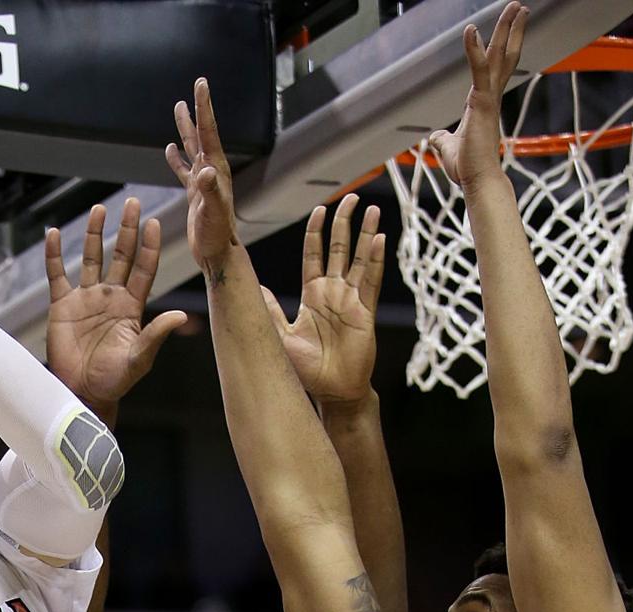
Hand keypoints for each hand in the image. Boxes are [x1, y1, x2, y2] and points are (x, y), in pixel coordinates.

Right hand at [45, 198, 187, 417]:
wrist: (82, 392)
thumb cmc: (113, 381)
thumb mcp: (138, 359)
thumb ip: (156, 335)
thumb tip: (181, 316)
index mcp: (131, 307)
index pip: (144, 269)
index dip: (149, 246)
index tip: (154, 222)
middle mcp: (110, 297)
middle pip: (121, 255)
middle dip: (127, 229)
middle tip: (132, 203)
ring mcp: (86, 299)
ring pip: (91, 258)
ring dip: (94, 234)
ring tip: (99, 209)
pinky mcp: (62, 306)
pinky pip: (57, 275)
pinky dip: (54, 255)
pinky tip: (53, 234)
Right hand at [165, 78, 237, 277]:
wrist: (218, 253)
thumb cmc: (218, 235)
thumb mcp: (213, 211)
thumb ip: (209, 190)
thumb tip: (204, 170)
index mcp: (216, 169)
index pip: (208, 131)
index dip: (203, 106)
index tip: (200, 83)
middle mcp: (211, 171)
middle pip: (202, 133)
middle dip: (197, 110)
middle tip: (195, 86)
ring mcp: (203, 181)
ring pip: (192, 148)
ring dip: (186, 129)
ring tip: (179, 108)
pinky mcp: (195, 194)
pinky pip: (183, 170)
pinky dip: (176, 158)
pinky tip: (170, 149)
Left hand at [263, 195, 384, 404]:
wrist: (332, 391)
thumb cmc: (307, 369)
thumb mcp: (281, 336)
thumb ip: (270, 311)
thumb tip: (253, 288)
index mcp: (313, 295)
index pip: (314, 255)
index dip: (317, 232)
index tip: (320, 209)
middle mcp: (333, 293)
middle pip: (340, 249)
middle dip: (345, 223)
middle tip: (352, 198)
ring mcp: (351, 301)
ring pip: (360, 260)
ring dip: (366, 235)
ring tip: (373, 210)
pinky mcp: (365, 313)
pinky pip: (371, 282)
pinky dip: (375, 261)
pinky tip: (379, 240)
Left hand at [429, 2, 528, 191]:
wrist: (477, 180)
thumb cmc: (467, 168)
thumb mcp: (448, 149)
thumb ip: (442, 139)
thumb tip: (434, 137)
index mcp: (485, 104)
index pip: (497, 69)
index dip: (503, 47)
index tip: (510, 29)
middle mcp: (492, 97)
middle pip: (506, 55)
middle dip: (512, 30)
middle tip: (521, 6)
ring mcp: (489, 99)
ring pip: (500, 56)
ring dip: (506, 29)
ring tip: (514, 5)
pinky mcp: (481, 103)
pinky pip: (478, 70)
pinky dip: (474, 49)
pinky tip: (470, 30)